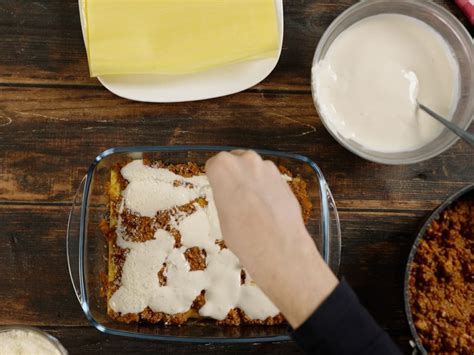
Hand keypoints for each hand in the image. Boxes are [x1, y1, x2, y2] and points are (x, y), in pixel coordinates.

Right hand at [205, 150, 337, 327]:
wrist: (278, 247)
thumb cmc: (244, 235)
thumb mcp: (222, 215)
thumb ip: (225, 195)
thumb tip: (231, 195)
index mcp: (223, 167)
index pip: (214, 165)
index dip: (216, 180)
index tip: (218, 191)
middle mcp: (246, 161)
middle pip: (235, 162)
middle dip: (235, 177)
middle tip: (235, 199)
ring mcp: (267, 167)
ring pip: (254, 170)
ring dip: (252, 182)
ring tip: (252, 207)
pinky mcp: (283, 178)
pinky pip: (269, 179)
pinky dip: (267, 189)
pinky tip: (267, 208)